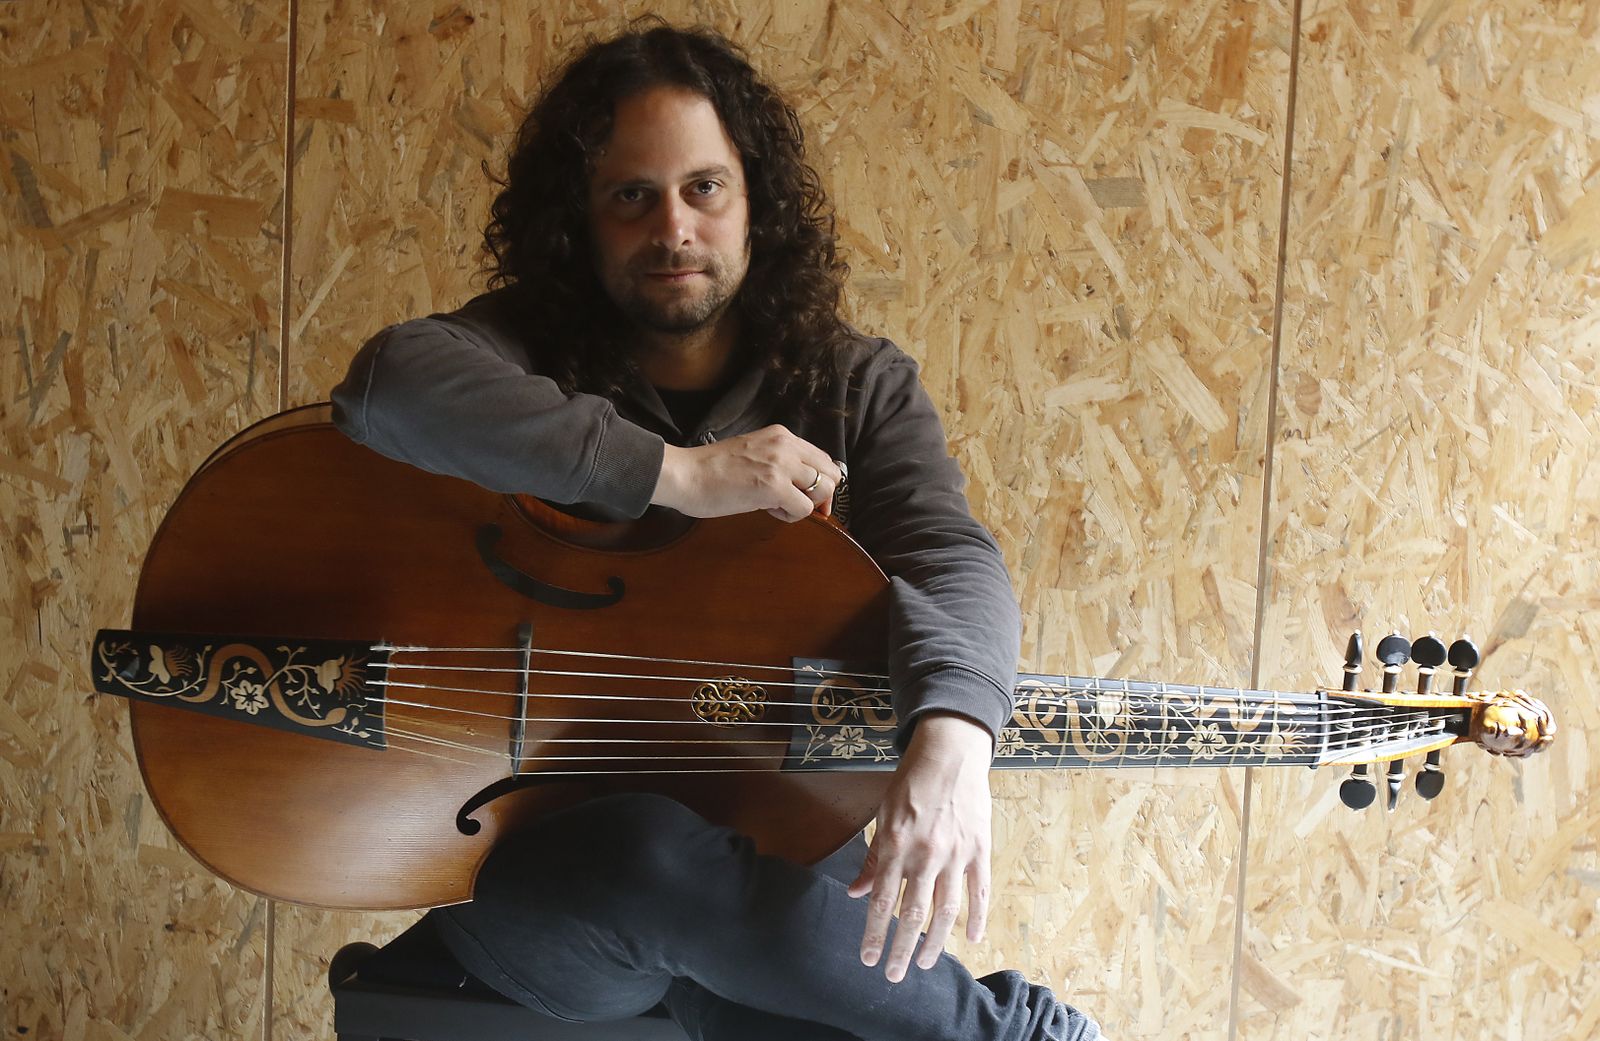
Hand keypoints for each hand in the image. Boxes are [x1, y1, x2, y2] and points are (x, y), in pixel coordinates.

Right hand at [651, 425, 841, 521]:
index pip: (822, 458)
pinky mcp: (774, 486)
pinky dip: (791, 516)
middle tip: (798, 505)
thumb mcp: (753, 453)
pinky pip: (804, 508)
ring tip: (777, 505)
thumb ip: (778, 462)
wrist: (685, 474)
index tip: (810, 497)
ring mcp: (781, 464)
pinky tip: (769, 510)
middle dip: (821, 495)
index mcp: (781, 436)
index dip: (822, 481)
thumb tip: (801, 485)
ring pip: (823, 490)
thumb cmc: (711, 470)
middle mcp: (786, 445)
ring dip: (805, 505)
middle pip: (832, 473)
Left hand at [847, 712, 993, 981]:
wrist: (950, 754)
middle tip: (894, 975)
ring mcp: (956, 854)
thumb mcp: (883, 814)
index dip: (875, 933)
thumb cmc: (911, 783)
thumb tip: (857, 893)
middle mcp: (926, 854)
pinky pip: (980, 892)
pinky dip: (977, 918)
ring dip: (934, 942)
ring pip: (946, 910)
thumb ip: (873, 857)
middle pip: (913, 914)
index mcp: (896, 844)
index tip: (868, 959)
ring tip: (924, 963)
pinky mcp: (980, 850)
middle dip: (901, 949)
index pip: (882, 900)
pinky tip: (971, 940)